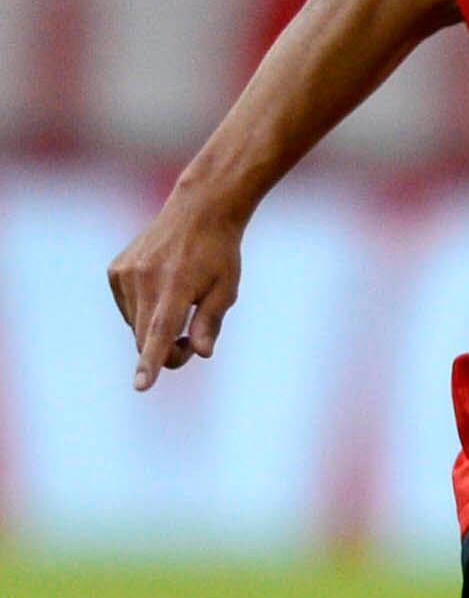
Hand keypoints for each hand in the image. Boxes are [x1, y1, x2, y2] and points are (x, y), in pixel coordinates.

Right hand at [107, 187, 247, 391]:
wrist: (197, 211)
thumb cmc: (219, 254)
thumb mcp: (226, 289)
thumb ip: (210, 322)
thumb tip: (200, 353)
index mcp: (175, 286)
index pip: (161, 332)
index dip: (152, 362)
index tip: (140, 385)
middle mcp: (144, 279)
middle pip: (146, 338)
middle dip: (166, 351)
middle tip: (190, 343)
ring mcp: (124, 273)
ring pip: (135, 326)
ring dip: (154, 329)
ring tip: (180, 303)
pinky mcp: (114, 270)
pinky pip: (126, 308)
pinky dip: (142, 311)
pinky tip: (161, 290)